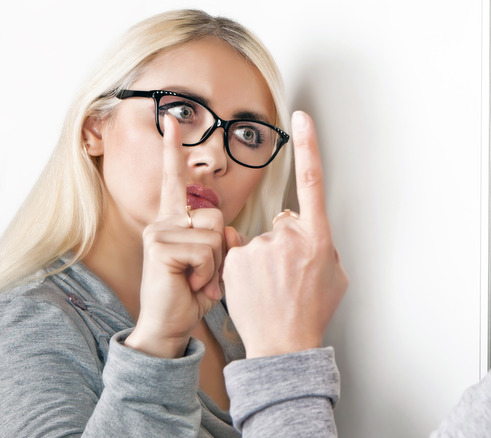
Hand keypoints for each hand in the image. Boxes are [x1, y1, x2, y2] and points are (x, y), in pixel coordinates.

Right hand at [125, 116, 224, 357]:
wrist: (170, 325)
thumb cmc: (192, 293)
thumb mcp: (211, 261)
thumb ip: (219, 238)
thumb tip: (228, 228)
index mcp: (176, 221)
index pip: (175, 179)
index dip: (173, 149)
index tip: (171, 120)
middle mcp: (165, 221)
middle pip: (216, 214)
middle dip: (222, 249)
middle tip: (204, 273)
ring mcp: (160, 233)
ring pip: (215, 233)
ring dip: (216, 264)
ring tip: (198, 280)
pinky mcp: (161, 247)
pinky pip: (206, 251)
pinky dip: (208, 275)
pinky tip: (192, 285)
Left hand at [223, 111, 347, 357]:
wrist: (283, 344)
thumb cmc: (311, 310)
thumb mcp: (334, 275)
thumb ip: (322, 245)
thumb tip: (307, 234)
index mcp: (318, 238)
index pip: (313, 182)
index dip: (309, 147)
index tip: (301, 118)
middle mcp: (289, 237)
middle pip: (283, 224)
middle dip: (285, 244)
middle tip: (288, 276)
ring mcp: (259, 248)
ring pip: (259, 241)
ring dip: (263, 259)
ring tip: (271, 288)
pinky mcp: (234, 260)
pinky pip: (238, 253)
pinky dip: (243, 268)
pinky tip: (255, 288)